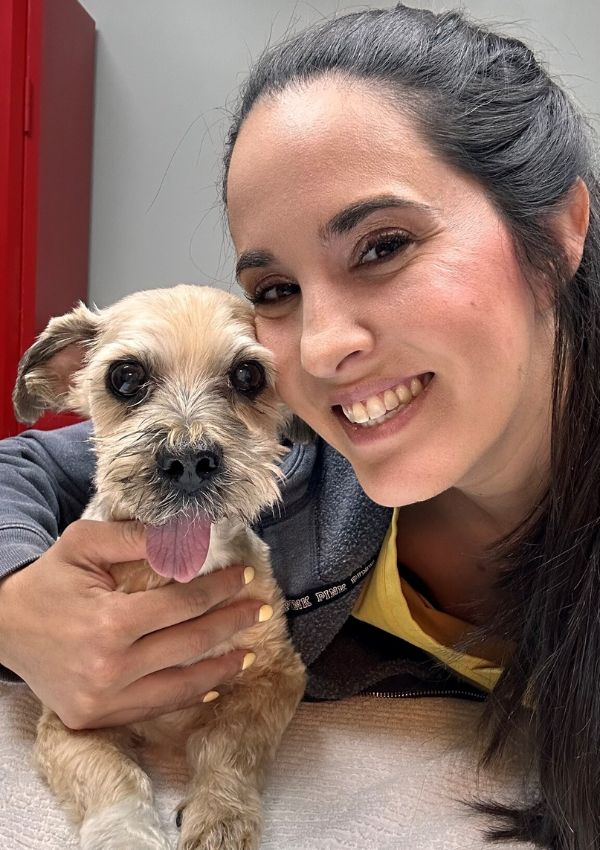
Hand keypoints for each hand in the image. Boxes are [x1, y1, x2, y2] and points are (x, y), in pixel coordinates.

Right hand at [0, 519, 261, 728]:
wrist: (3, 625)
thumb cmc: (49, 580)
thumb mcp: (84, 543)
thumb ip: (137, 538)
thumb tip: (188, 538)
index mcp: (110, 623)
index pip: (183, 605)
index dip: (220, 589)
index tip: (245, 577)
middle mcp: (110, 668)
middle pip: (189, 645)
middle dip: (231, 624)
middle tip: (260, 611)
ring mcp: (102, 699)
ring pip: (178, 686)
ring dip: (220, 669)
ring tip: (247, 654)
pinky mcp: (95, 717)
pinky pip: (153, 708)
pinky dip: (186, 696)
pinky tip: (211, 684)